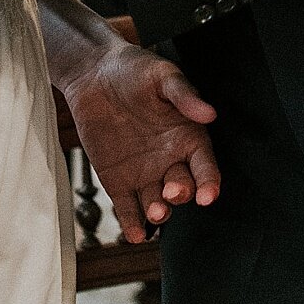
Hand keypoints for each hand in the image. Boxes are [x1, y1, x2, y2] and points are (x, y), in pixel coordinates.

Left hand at [61, 43, 219, 241]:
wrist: (93, 74)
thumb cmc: (134, 70)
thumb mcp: (163, 75)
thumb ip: (184, 96)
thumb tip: (209, 113)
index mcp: (188, 136)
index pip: (205, 166)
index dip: (210, 182)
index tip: (208, 195)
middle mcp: (170, 160)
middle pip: (183, 187)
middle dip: (181, 194)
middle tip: (172, 192)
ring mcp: (144, 173)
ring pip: (157, 202)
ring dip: (159, 212)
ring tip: (156, 212)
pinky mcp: (118, 181)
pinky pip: (128, 207)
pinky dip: (132, 223)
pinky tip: (134, 234)